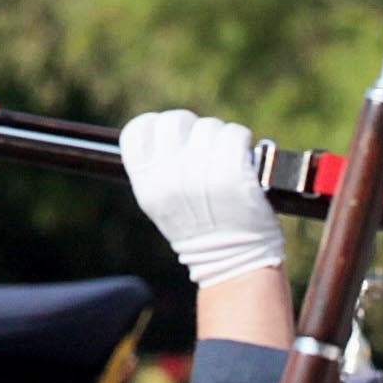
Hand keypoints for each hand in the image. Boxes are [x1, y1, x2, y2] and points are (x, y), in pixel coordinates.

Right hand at [120, 110, 283, 289]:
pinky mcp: (233, 173)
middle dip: (192, 129)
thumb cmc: (199, 231)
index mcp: (147, 183)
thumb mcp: (160, 205)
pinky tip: (243, 159)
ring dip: (221, 137)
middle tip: (204, 147)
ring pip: (209, 127)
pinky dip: (242, 141)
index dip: (157, 126)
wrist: (232, 262)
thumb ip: (155, 168)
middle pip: (175, 121)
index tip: (175, 137)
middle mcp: (170, 176)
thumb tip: (163, 130)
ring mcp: (201, 173)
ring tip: (225, 160)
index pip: (139, 130)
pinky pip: (235, 134)